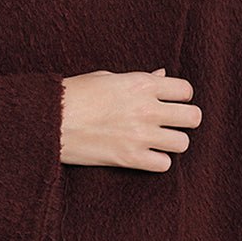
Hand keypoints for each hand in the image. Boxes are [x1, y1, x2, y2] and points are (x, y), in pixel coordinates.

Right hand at [59, 67, 200, 169]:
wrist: (49, 120)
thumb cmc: (75, 95)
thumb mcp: (108, 77)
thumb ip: (140, 78)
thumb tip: (162, 75)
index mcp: (141, 84)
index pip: (185, 90)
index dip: (181, 97)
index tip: (170, 102)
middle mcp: (146, 108)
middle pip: (193, 117)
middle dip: (184, 120)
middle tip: (170, 123)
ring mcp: (140, 135)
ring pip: (183, 143)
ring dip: (172, 143)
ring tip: (157, 141)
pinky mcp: (130, 158)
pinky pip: (164, 165)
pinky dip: (157, 162)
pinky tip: (145, 155)